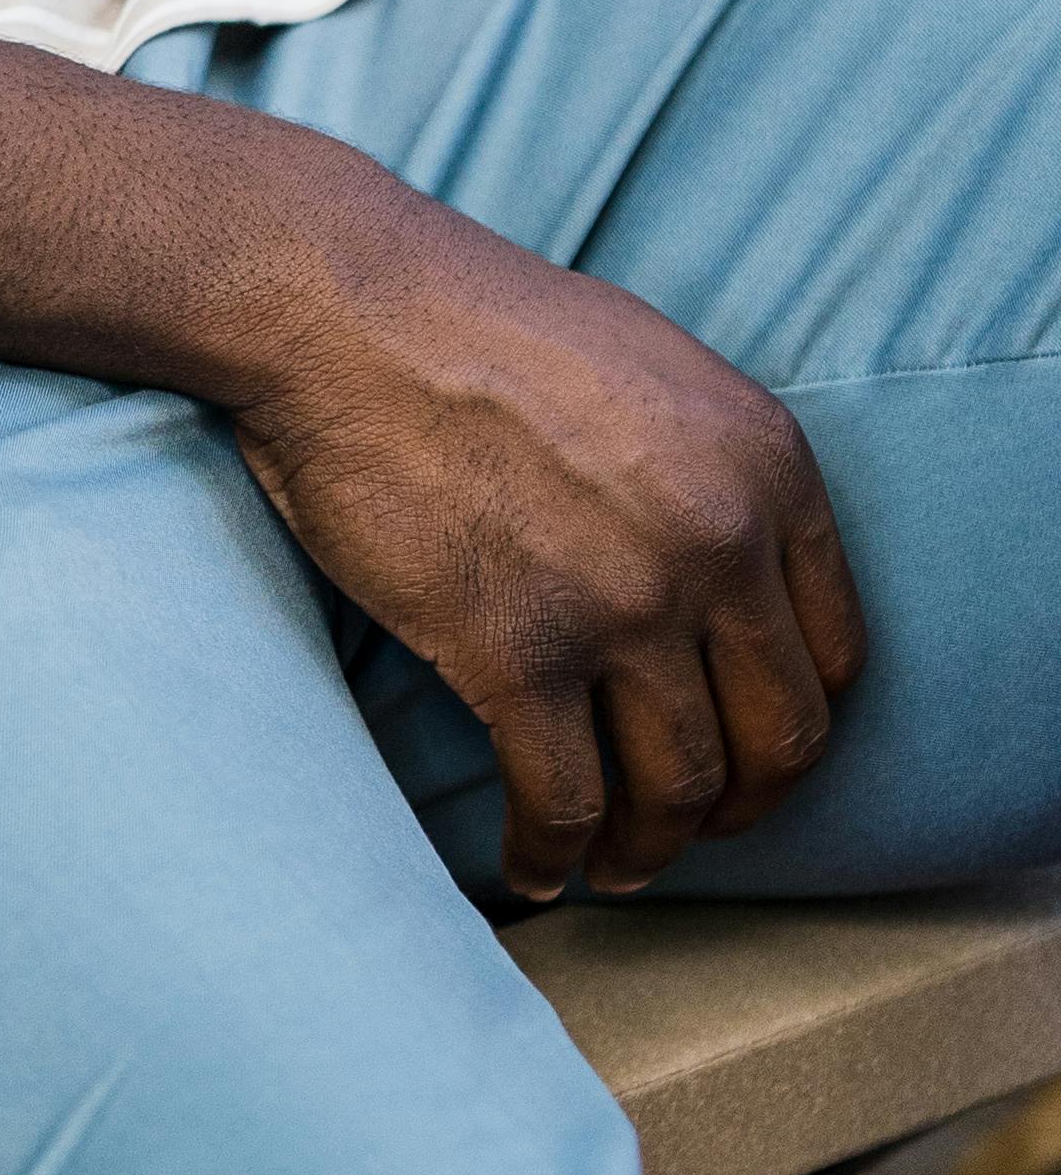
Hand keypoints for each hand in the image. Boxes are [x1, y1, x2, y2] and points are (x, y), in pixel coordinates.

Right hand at [227, 189, 865, 902]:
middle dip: (741, 806)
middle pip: (777, 737)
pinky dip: (553, 854)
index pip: (834, 652)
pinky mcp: (515, 652)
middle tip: (696, 827)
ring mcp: (621, 604)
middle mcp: (719, 542)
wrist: (339, 306)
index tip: (755, 755)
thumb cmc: (472, 320)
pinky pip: (564, 799)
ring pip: (678, 786)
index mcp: (767, 465)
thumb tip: (732, 564)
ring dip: (651, 849)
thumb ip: (714, 469)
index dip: (795, 725)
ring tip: (618, 867)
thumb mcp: (651, 367)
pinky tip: (534, 868)